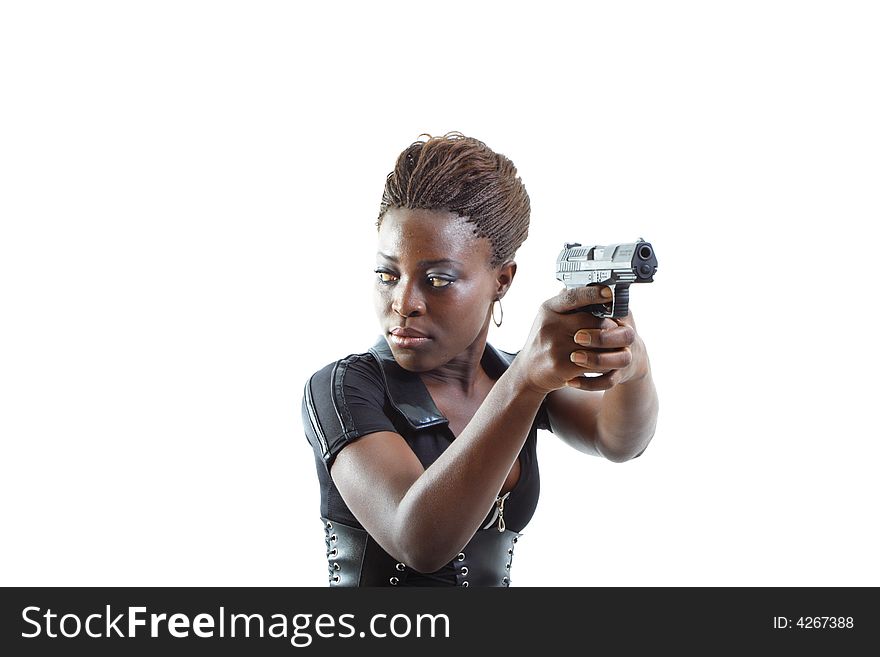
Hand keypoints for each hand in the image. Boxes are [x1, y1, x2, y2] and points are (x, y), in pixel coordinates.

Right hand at [516, 286, 647, 393]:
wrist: (528, 372)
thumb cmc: (544, 341)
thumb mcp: (548, 318)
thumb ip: (567, 304)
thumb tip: (589, 285)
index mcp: (548, 310)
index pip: (573, 297)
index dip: (593, 293)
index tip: (609, 292)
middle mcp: (550, 326)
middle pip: (591, 321)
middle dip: (609, 325)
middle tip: (618, 328)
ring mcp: (555, 346)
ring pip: (595, 343)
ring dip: (609, 346)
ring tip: (615, 345)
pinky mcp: (561, 366)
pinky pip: (592, 363)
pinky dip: (602, 363)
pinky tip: (606, 362)